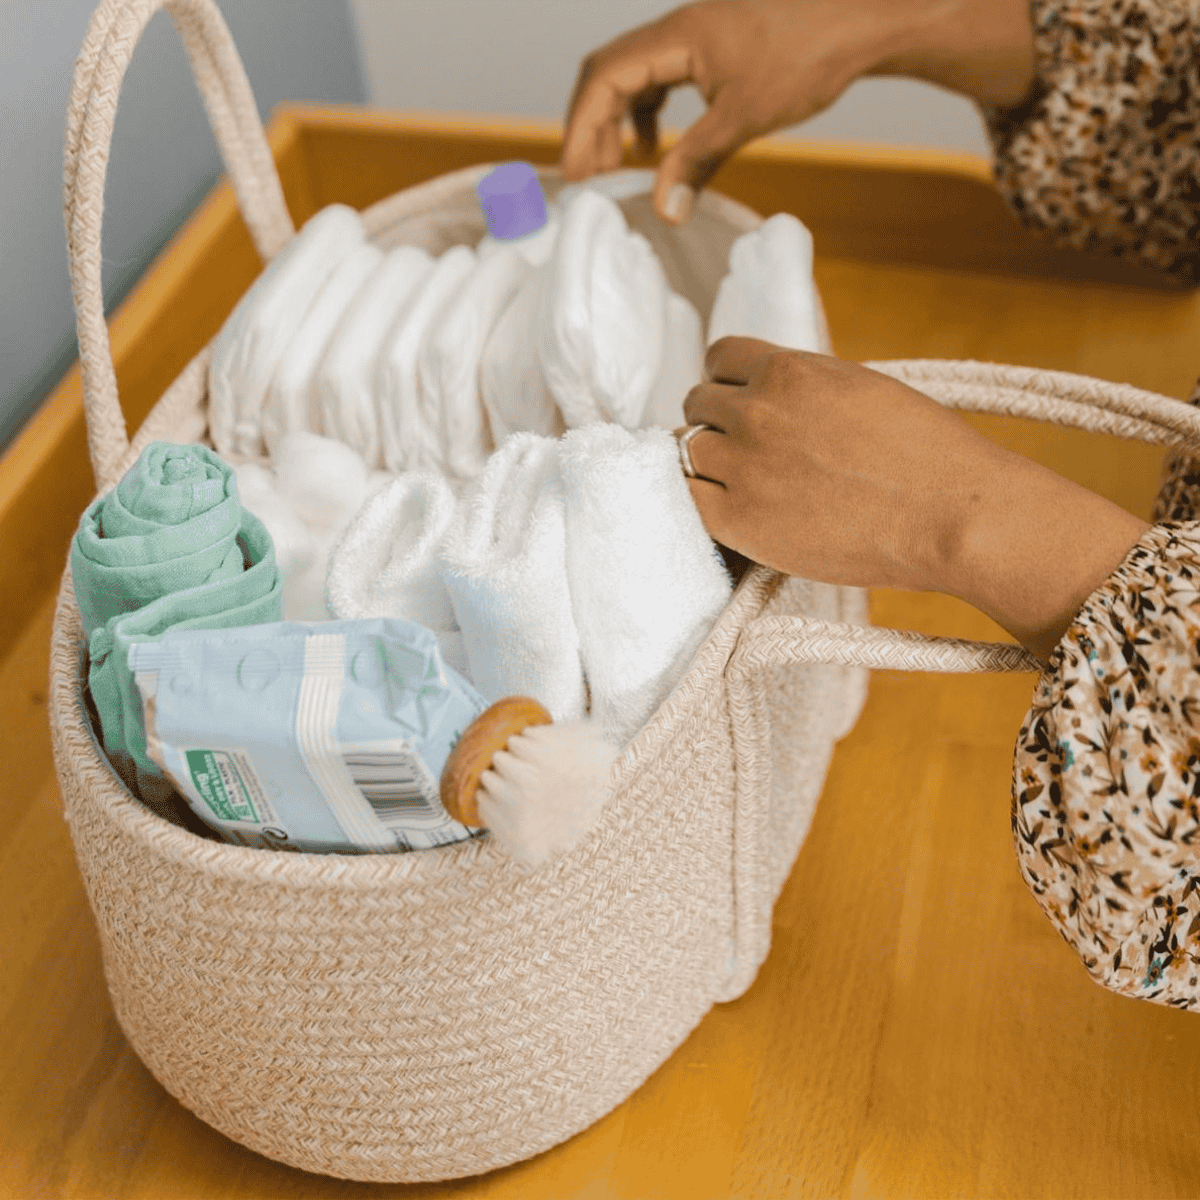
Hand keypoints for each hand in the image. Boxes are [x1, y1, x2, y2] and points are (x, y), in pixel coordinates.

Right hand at [561, 0, 1034, 224]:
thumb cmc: (810, 56)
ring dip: (615, 121)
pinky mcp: (711, 47)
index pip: (605, 78)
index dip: (581, 128)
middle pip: (608, 74)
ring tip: (614, 169)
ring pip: (632, 76)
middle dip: (590, 127)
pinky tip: (655, 148)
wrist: (861, 19)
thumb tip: (664, 211)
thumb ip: (697, 162)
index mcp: (677, 38)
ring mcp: (693, 36)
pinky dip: (645, 114)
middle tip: (587, 179)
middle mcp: (677, 30)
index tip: (575, 174)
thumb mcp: (746, 117)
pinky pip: (659, 78)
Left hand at [681, 337, 1151, 664]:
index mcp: (788, 368)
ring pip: (687, 450)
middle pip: (697, 404)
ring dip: (708, 463)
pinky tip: (728, 510)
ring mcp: (742, 464)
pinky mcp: (737, 519)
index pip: (719, 357)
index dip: (728, 381)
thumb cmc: (927, 455)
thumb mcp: (861, 388)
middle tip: (745, 451)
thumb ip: (806, 385)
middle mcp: (756, 410)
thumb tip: (773, 391)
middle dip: (717, 422)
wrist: (949, 516)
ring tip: (742, 484)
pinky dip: (700, 501)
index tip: (739, 402)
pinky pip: (686, 498)